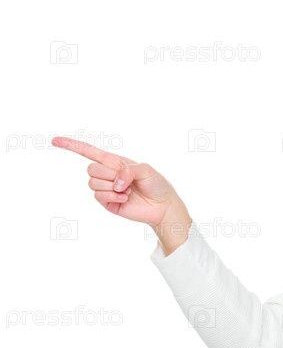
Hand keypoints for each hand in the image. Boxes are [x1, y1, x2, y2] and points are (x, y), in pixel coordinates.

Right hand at [51, 136, 187, 229]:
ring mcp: (106, 189)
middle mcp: (108, 174)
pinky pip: (99, 196)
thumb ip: (129, 170)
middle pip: (90, 169)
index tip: (55, 141)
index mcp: (115, 162)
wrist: (162, 206)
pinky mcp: (107, 203)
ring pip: (93, 183)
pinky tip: (125, 198)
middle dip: (108, 174)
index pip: (89, 152)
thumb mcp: (147, 170)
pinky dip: (113, 196)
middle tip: (126, 181)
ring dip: (112, 187)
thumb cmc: (156, 184)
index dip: (72, 146)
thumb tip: (116, 182)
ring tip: (127, 190)